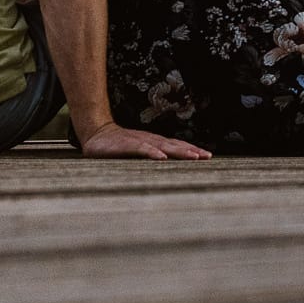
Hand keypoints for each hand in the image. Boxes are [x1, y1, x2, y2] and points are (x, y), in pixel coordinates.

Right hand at [79, 122, 211, 160]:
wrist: (96, 134)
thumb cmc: (117, 147)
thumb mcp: (137, 154)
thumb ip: (150, 159)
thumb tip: (167, 167)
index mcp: (154, 143)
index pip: (177, 146)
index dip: (192, 150)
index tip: (207, 156)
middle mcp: (151, 140)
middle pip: (175, 145)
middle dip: (192, 151)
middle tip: (207, 157)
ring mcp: (139, 141)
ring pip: (163, 145)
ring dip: (179, 151)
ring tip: (193, 156)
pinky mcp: (126, 144)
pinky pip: (142, 148)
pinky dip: (152, 152)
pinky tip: (162, 157)